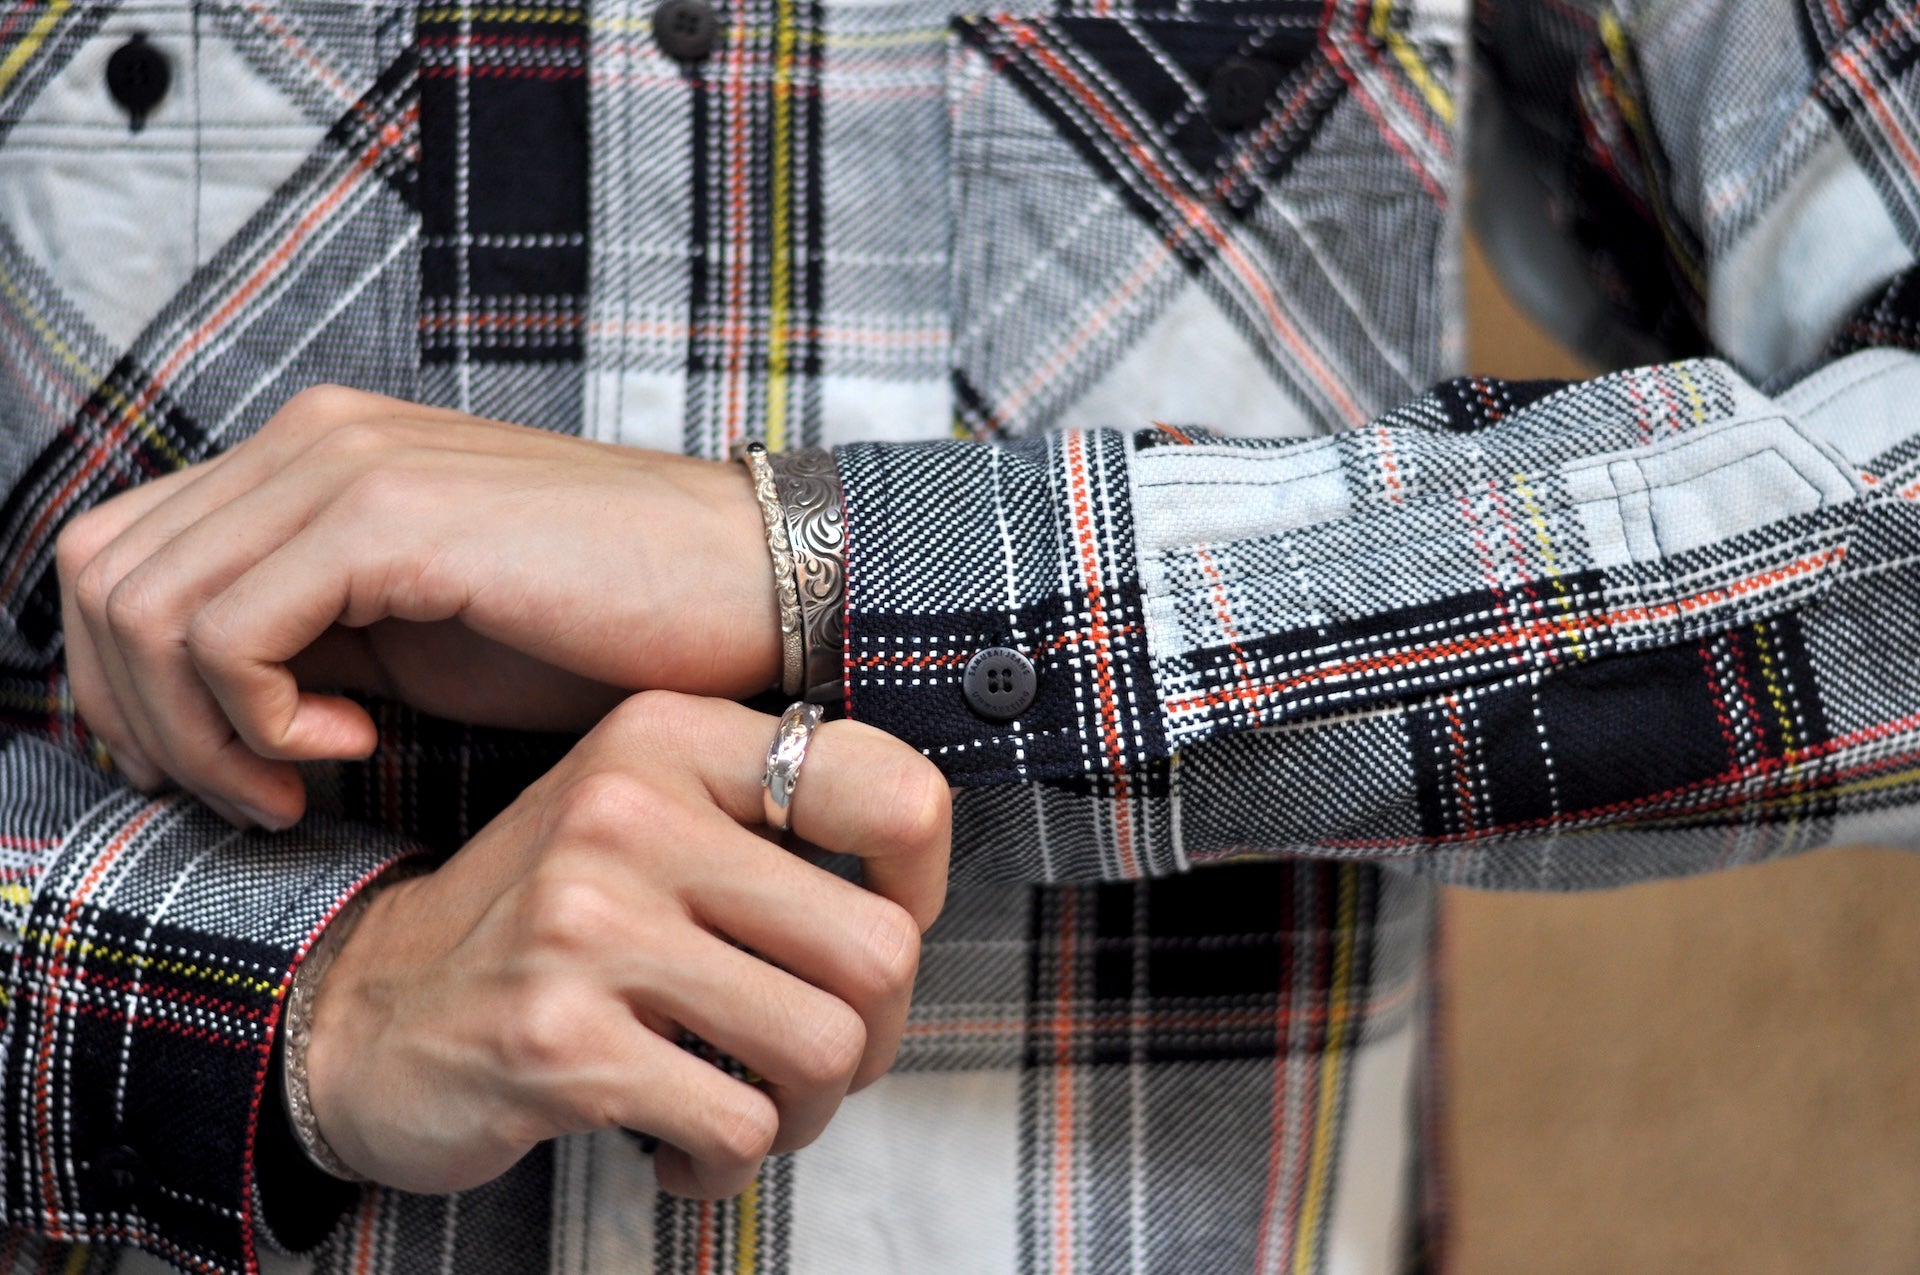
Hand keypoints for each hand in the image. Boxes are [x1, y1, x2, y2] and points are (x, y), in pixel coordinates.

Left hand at [54, 385, 780, 828]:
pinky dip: (260, 723)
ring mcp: (344, 466)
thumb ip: (303, 643)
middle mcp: (311, 439)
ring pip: (142, 608)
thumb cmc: (603, 628)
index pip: (120, 556)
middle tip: (256, 790)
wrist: (750, 586)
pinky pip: (228, 637)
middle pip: (101, 577)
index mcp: (312, 459)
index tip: (228, 768)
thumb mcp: (416, 639)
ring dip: (199, 734)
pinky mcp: (389, 519)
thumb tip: (186, 716)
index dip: (128, 685)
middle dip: (144, 718)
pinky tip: (362, 746)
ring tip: (307, 781)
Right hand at [307, 691, 949, 1196]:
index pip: (891, 794)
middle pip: (877, 949)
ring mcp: (590, 926)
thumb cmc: (544, 924)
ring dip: (806, 1111)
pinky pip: (737, 1127)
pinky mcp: (559, 1041)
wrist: (362, 1010)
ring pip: (823, 1048)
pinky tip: (682, 1151)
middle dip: (875, 1035)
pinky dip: (728, 1164)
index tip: (883, 940)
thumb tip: (914, 888)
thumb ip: (761, 818)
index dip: (925, 887)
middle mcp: (630, 813)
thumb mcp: (640, 814)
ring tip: (751, 1108)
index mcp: (667, 740)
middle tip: (822, 1059)